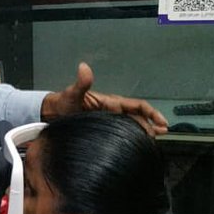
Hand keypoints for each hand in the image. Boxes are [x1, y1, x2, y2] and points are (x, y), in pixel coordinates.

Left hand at [40, 62, 168, 135]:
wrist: (52, 115)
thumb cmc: (63, 104)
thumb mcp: (72, 94)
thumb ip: (80, 83)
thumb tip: (83, 67)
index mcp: (111, 103)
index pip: (137, 106)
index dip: (151, 113)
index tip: (162, 123)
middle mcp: (113, 112)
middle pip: (138, 118)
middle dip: (152, 126)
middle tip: (160, 136)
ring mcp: (109, 122)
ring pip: (132, 127)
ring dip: (144, 132)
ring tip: (153, 142)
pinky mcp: (104, 131)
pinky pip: (122, 134)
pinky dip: (131, 139)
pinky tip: (136, 146)